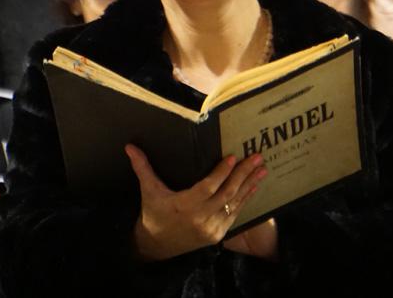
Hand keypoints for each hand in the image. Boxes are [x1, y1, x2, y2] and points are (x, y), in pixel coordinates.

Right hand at [127, 144, 267, 260]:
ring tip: (262, 169)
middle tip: (257, 157)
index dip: (221, 173)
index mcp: (183, 206)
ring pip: (234, 203)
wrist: (157, 246)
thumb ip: (142, 168)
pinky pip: (234, 214)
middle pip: (226, 193)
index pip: (207, 187)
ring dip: (250, 185)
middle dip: (243, 174)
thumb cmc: (153, 213)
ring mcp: (211, 229)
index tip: (233, 157)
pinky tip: (255, 186)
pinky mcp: (218, 235)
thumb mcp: (148, 191)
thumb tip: (130, 146)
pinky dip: (246, 199)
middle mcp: (199, 218)